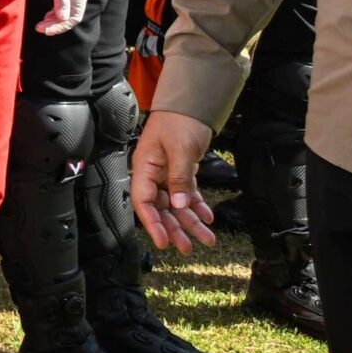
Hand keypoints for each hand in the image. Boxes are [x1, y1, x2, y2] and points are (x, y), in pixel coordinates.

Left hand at [36, 0, 88, 35]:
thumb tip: (64, 18)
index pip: (74, 17)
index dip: (61, 26)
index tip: (47, 31)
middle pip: (69, 17)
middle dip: (55, 25)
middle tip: (39, 29)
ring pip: (63, 13)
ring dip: (52, 21)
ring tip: (39, 25)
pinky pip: (60, 7)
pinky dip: (52, 14)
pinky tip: (45, 16)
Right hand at [133, 110, 218, 251]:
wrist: (191, 104)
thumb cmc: (179, 121)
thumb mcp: (180, 149)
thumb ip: (179, 177)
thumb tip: (179, 205)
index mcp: (145, 168)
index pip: (143, 202)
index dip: (152, 223)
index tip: (163, 241)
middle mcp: (154, 174)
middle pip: (162, 208)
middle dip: (175, 228)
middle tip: (188, 248)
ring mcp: (168, 174)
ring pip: (177, 205)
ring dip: (190, 222)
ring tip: (206, 238)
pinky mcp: (182, 172)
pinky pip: (188, 194)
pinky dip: (198, 207)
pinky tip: (208, 217)